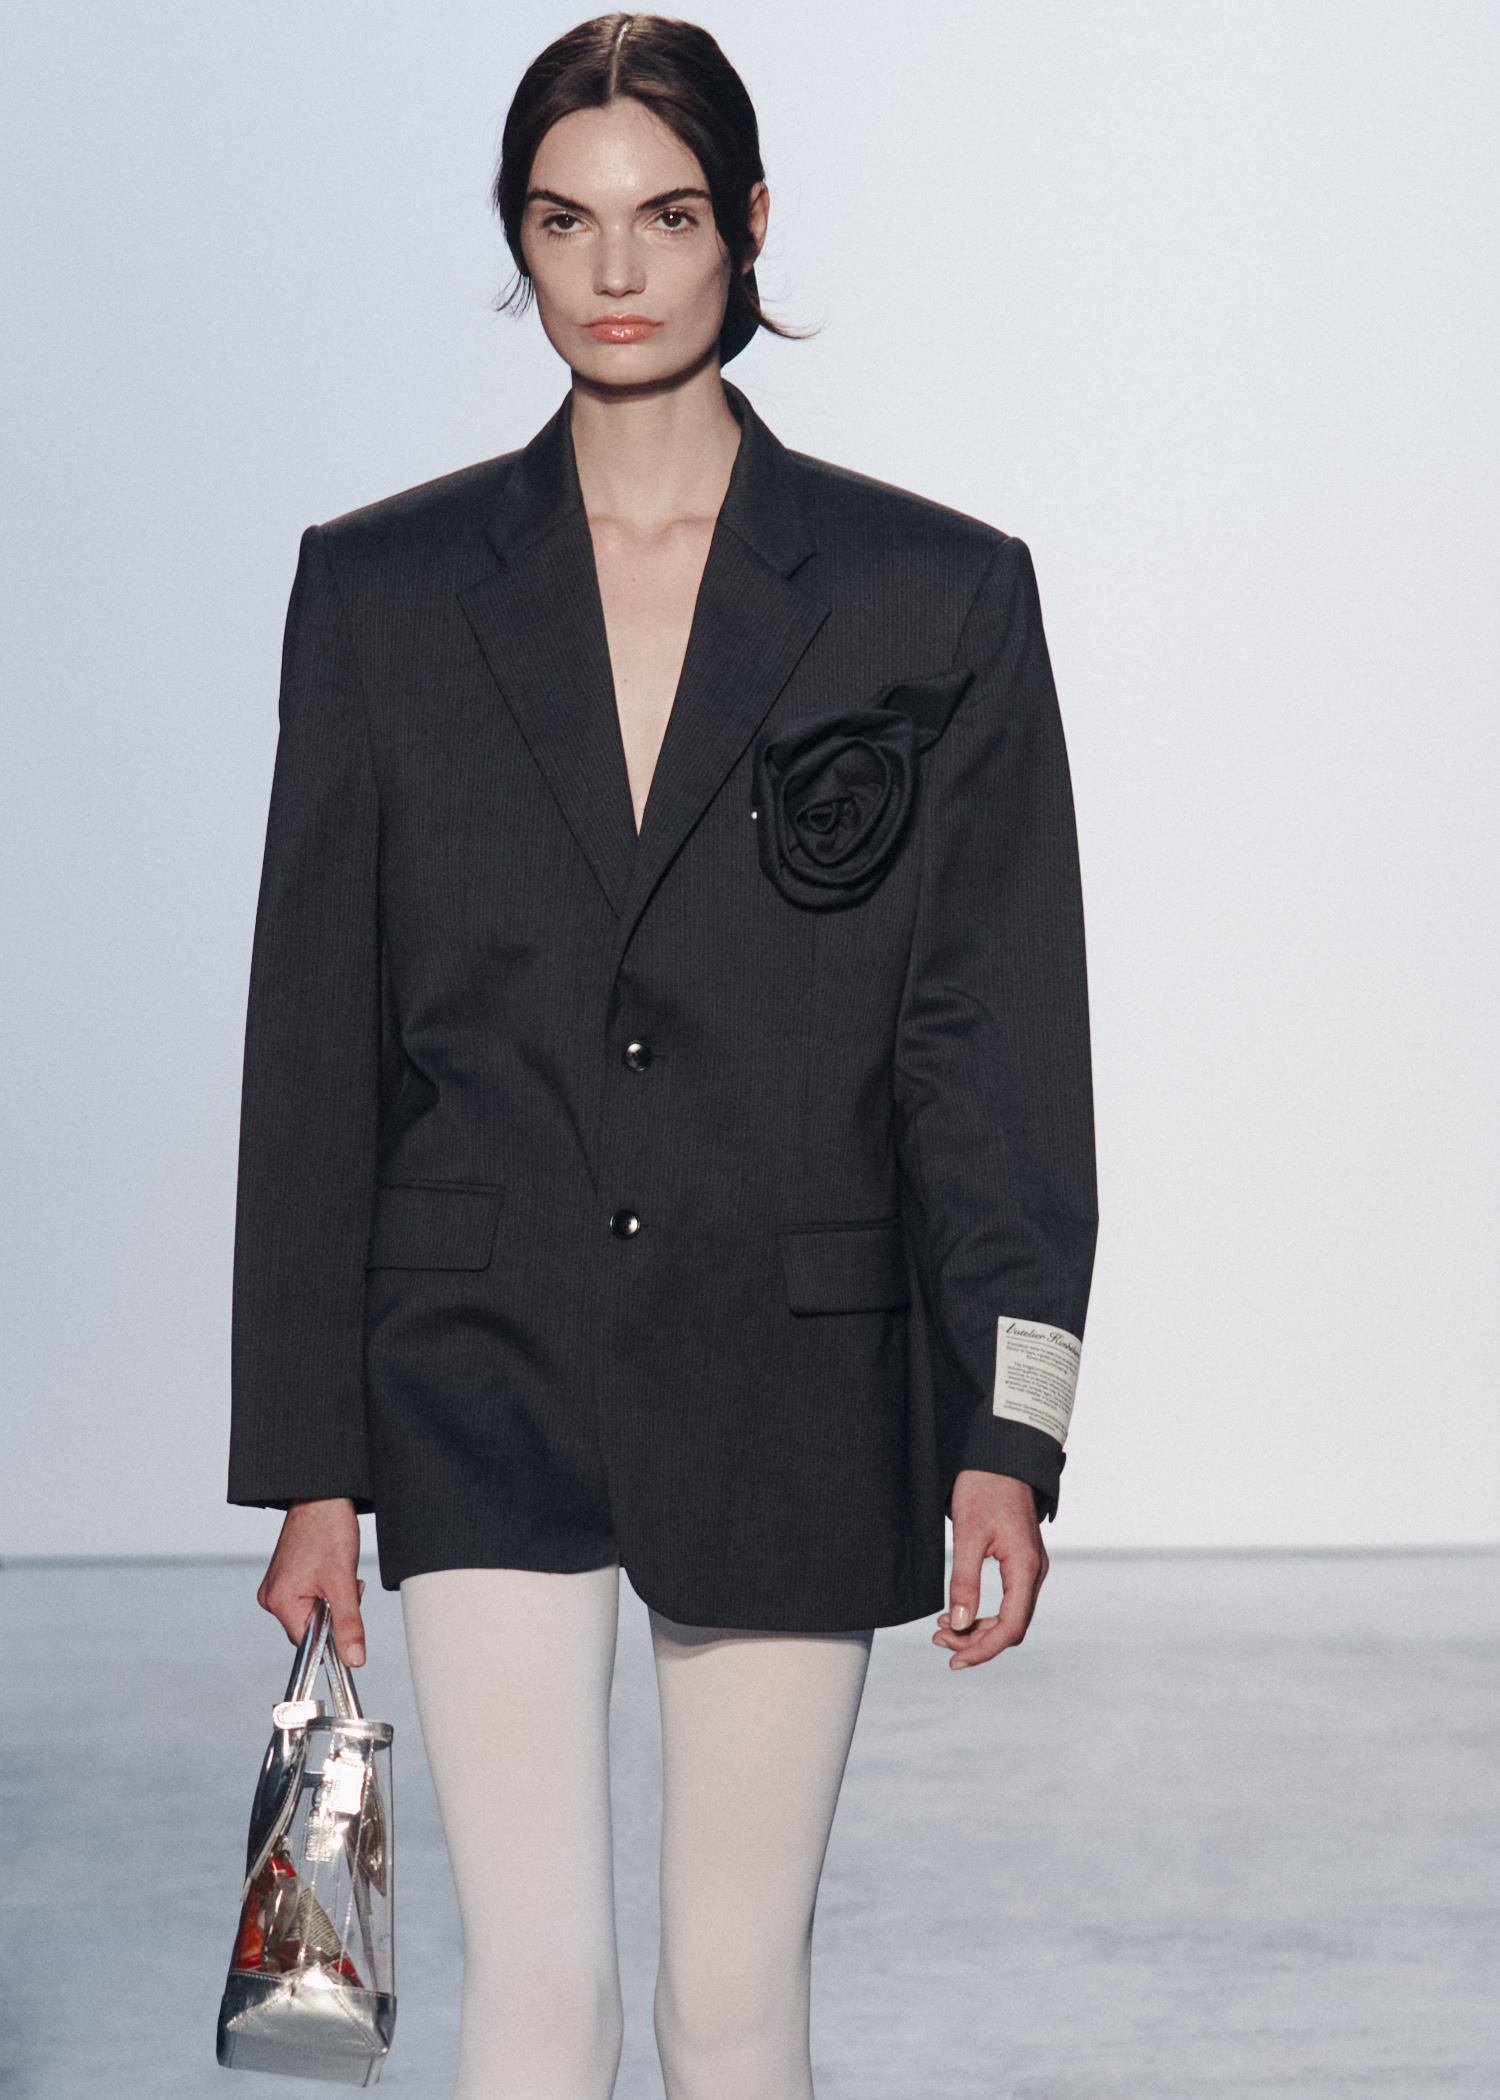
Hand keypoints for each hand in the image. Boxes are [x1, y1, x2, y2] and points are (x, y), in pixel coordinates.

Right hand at [257, 1497, 366, 1666]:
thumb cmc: (328, 1529)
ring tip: (337, 1573)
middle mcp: (271, 1597)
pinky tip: (329, 1570)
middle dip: (333, 1612)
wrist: (323, 1496)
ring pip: (311, 1613)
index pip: (307, 1643)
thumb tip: (354, 1659)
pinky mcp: (285, 1578)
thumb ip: (348, 1623)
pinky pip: (307, 1598)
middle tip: (344, 1585)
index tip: (348, 1620)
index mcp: (279, 1601)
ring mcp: (276, 1586)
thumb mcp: (343, 1581)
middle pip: (309, 1628)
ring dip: (330, 1600)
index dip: (331, 1635)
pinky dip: (324, 1590)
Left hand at [933, 1470, 1047, 1669]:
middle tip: (938, 1642)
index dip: (983, 1650)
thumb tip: (958, 1625)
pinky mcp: (1021, 1562)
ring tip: (942, 1630)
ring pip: (1010, 1616)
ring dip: (978, 1629)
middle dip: (976, 1641)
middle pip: (1011, 1626)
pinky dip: (984, 1613)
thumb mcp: (968, 1534)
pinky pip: (1008, 1600)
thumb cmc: (984, 1488)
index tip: (955, 1661)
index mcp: (1026, 1568)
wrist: (1000, 1456)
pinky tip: (958, 1614)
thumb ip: (964, 1582)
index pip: (1011, 1627)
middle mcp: (1035, 1572)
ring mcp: (1030, 1568)